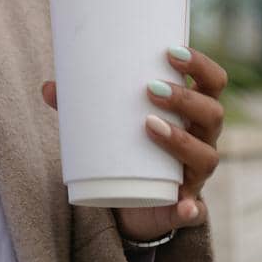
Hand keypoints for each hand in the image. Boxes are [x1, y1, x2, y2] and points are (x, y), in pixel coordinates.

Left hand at [40, 46, 226, 242]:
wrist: (136, 203)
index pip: (212, 82)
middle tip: (150, 88)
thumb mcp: (114, 124)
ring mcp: (197, 174)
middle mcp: (203, 139)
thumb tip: (49, 88)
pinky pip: (194, 210)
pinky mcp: (186, 206)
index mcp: (193, 112)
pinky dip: (190, 208)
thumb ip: (84, 107)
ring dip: (182, 140)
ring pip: (206, 156)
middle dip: (185, 98)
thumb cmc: (130, 148)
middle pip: (212, 114)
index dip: (200, 65)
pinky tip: (183, 204)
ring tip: (148, 125)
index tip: (171, 52)